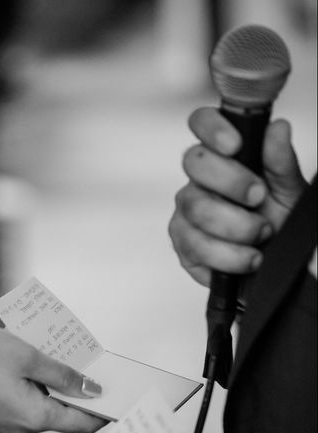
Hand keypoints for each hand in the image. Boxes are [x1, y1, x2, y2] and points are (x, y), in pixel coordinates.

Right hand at [0, 326, 105, 432]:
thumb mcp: (27, 356)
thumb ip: (62, 374)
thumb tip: (91, 389)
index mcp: (35, 417)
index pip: (82, 422)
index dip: (102, 407)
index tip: (116, 390)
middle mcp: (21, 428)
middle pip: (61, 411)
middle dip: (74, 386)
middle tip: (83, 357)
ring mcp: (4, 423)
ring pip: (40, 404)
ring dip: (50, 381)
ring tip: (52, 351)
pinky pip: (22, 400)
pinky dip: (31, 383)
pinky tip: (26, 359)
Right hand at [169, 107, 307, 285]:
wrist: (275, 269)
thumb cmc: (279, 225)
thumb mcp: (289, 191)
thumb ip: (281, 162)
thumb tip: (277, 129)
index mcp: (223, 158)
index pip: (202, 123)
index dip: (212, 128)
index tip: (234, 144)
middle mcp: (199, 182)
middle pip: (194, 164)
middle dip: (232, 182)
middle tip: (258, 198)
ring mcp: (186, 214)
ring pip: (196, 209)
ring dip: (237, 226)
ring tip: (261, 235)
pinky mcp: (183, 246)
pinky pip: (196, 246)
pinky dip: (229, 256)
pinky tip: (247, 258)